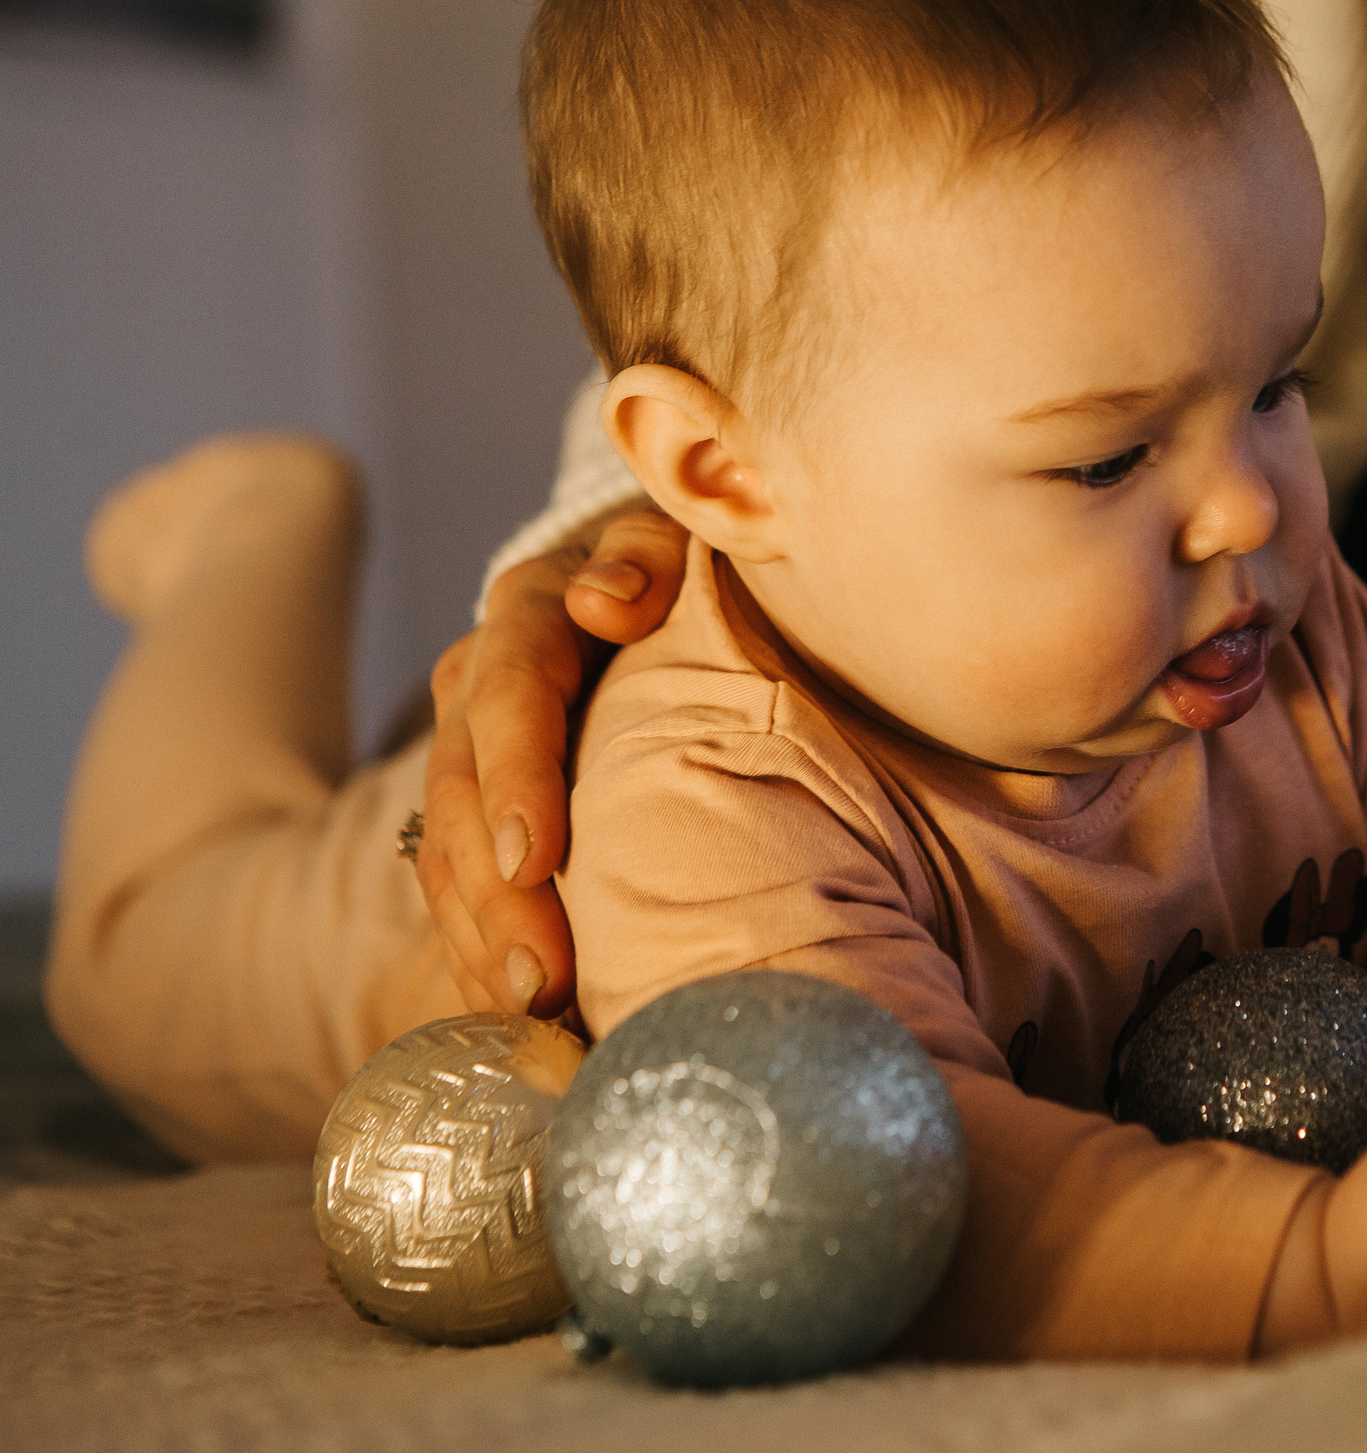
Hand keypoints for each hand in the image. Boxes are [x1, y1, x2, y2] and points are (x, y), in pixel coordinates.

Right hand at [416, 508, 689, 1017]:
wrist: (689, 597)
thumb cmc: (710, 577)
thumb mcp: (690, 549)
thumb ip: (652, 563)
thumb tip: (603, 601)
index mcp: (537, 611)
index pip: (512, 688)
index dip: (518, 773)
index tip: (540, 859)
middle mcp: (485, 680)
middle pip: (467, 789)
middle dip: (497, 892)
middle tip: (539, 980)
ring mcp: (474, 748)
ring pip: (452, 848)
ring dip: (482, 936)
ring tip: (530, 1014)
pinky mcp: (483, 809)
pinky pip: (462, 886)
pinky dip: (484, 950)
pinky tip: (520, 1020)